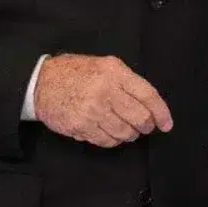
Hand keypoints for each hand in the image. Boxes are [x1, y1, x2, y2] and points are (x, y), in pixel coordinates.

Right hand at [33, 54, 173, 146]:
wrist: (41, 82)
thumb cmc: (75, 72)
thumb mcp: (104, 65)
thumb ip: (126, 81)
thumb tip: (149, 105)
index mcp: (115, 72)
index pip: (148, 95)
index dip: (161, 112)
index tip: (166, 124)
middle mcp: (106, 91)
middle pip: (139, 117)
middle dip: (146, 126)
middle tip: (144, 127)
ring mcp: (93, 110)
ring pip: (125, 133)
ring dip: (129, 134)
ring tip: (126, 129)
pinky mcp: (81, 126)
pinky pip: (107, 141)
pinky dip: (113, 141)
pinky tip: (110, 133)